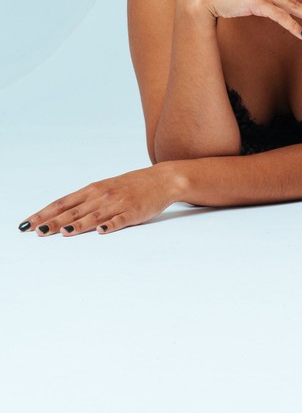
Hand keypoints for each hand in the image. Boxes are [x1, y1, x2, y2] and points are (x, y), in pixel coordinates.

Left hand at [22, 165, 179, 235]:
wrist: (162, 179)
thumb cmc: (132, 185)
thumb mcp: (105, 188)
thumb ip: (84, 200)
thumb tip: (59, 214)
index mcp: (93, 189)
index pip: (62, 203)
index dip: (44, 213)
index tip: (28, 223)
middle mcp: (102, 196)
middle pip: (74, 211)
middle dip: (54, 222)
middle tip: (37, 232)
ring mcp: (119, 204)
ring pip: (94, 216)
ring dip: (78, 225)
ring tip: (63, 232)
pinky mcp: (135, 212)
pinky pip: (121, 220)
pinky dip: (111, 225)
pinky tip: (102, 230)